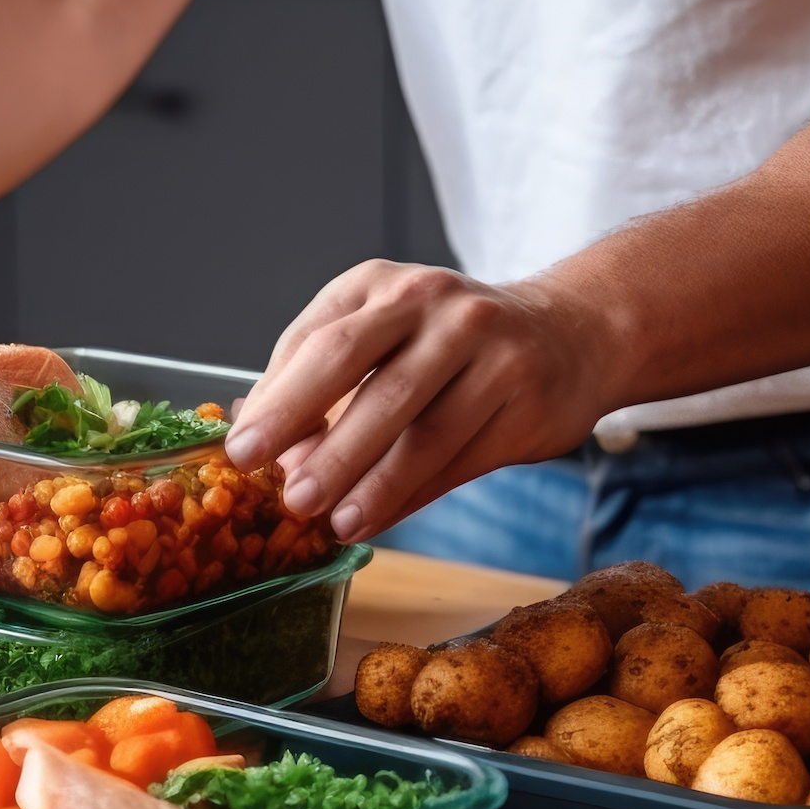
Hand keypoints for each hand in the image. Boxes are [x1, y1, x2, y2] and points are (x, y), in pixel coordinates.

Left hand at [223, 261, 615, 543]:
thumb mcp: (382, 339)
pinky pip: (459, 457)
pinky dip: (411, 495)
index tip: (242, 452)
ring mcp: (488, 346)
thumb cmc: (447, 346)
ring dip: (371, 482)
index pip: (319, 342)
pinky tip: (376, 520)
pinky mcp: (526, 396)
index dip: (278, 401)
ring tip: (333, 522)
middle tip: (288, 493)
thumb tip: (273, 456)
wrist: (566, 335)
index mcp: (382, 286)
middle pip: (365, 372)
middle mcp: (435, 304)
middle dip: (321, 439)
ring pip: (419, 426)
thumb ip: (321, 388)